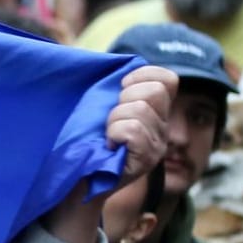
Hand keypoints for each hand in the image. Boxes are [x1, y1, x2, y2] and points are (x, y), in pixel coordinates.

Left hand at [41, 64, 173, 242]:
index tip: (120, 88)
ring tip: (107, 137)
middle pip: (155, 91)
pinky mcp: (146, 161)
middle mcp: (162, 129)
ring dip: (114, 119)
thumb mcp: (102, 107)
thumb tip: (118, 65)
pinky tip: (109, 146)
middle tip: (110, 120)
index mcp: (154, 111)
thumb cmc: (83, 139)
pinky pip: (133, 130)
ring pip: (139, 110)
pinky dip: (114, 133)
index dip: (143, 75)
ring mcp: (156, 146)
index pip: (168, 79)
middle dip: (124, 99)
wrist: (74, 178)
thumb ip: (115, 89)